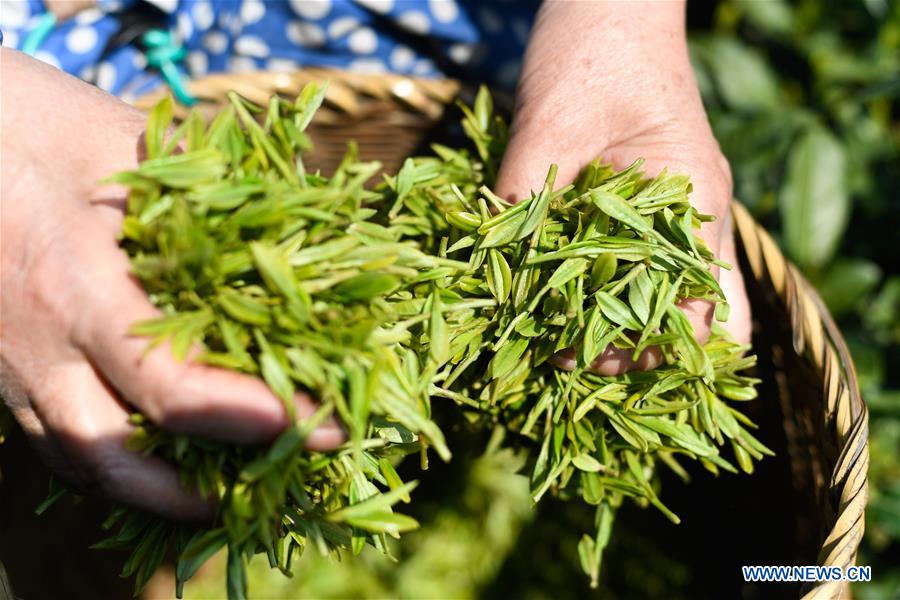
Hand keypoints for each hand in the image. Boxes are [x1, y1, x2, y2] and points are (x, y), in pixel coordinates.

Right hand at [0, 50, 342, 519]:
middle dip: (200, 489)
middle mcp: (37, 345)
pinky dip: (116, 460)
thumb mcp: (124, 138)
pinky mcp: (1, 367)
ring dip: (155, 491)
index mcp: (75, 287)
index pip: (169, 384)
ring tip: (227, 491)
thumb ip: (209, 185)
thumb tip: (296, 222)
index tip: (320, 419)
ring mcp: (9, 365)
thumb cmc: (29, 121)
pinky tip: (164, 455)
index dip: (249, 416)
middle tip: (282, 475)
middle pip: (111, 458)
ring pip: (76, 461)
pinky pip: (55, 437)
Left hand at [496, 1, 750, 373]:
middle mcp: (696, 218)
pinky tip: (556, 303)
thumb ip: (522, 197)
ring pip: (668, 299)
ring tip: (562, 345)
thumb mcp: (549, 125)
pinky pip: (635, 266)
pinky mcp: (640, 204)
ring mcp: (674, 212)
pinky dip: (603, 293)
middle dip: (641, 353)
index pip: (704, 311)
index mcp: (696, 203)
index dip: (653, 353)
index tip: (588, 362)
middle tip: (573, 361)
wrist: (612, 1)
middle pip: (698, 320)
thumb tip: (489, 276)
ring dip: (623, 329)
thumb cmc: (591, 50)